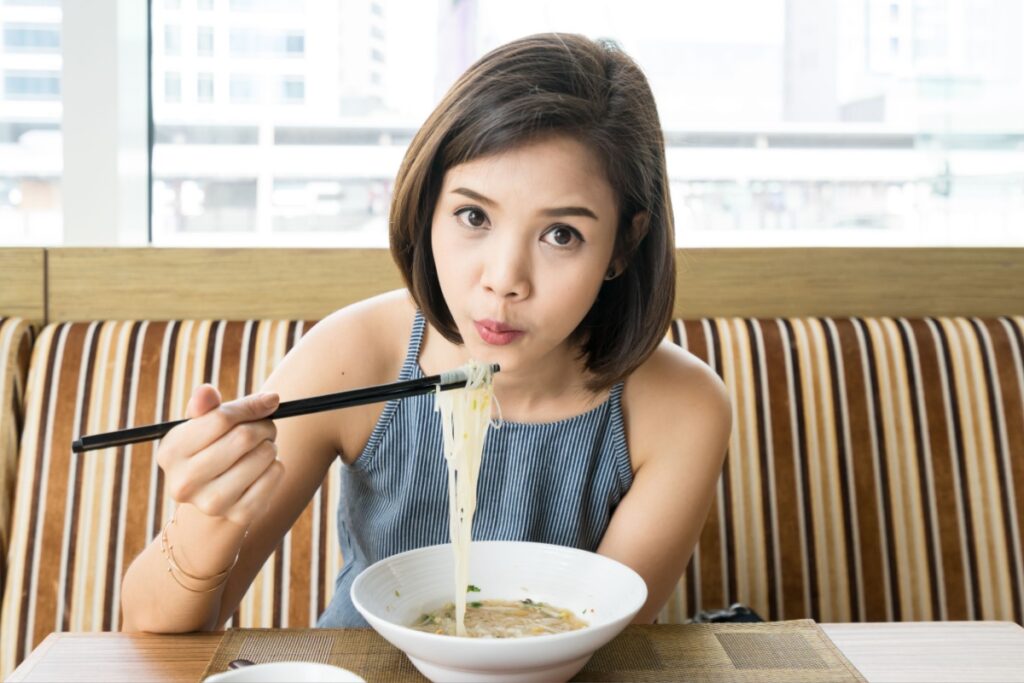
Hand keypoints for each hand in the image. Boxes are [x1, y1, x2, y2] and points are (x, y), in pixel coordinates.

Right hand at [157, 384, 284, 528]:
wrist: (213, 501)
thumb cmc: (210, 451)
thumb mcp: (200, 427)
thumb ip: (205, 407)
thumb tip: (206, 391)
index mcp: (171, 452)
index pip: (221, 419)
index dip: (251, 406)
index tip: (269, 401)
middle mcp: (185, 482)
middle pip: (244, 437)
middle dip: (264, 426)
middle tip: (266, 427)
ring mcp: (212, 503)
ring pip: (264, 455)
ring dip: (271, 446)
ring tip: (262, 448)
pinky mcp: (240, 515)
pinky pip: (275, 475)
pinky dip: (277, 466)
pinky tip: (264, 470)